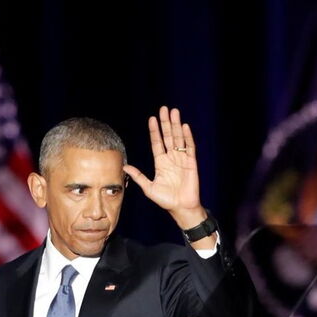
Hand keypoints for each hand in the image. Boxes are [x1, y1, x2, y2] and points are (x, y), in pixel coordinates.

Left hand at [122, 106, 206, 228]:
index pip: (157, 142)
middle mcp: (171, 158)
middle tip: (164, 109)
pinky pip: (190, 148)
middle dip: (166, 123)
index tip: (152, 119)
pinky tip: (185, 127)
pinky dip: (188, 137)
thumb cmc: (165, 200)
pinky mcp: (191, 163)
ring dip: (176, 125)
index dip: (155, 131)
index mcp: (161, 162)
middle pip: (168, 136)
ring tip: (174, 112)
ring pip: (179, 138)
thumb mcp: (148, 187)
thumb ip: (138, 176)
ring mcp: (182, 159)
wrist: (181, 208)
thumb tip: (124, 167)